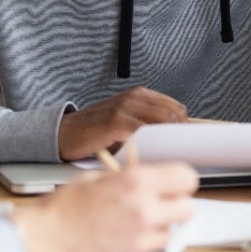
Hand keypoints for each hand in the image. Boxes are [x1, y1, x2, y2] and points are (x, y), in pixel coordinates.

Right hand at [13, 161, 197, 251]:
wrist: (39, 242)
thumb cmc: (60, 210)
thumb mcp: (94, 179)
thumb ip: (125, 180)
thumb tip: (144, 182)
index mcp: (137, 183)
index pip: (186, 178)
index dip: (182, 182)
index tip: (176, 186)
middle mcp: (144, 210)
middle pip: (188, 210)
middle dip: (176, 207)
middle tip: (159, 206)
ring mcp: (139, 239)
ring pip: (169, 235)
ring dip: (156, 230)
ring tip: (130, 225)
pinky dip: (135, 248)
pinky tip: (114, 242)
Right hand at [58, 86, 186, 160]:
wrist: (65, 133)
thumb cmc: (97, 133)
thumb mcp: (127, 124)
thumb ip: (148, 127)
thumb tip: (175, 144)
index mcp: (141, 95)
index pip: (177, 108)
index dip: (184, 127)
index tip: (185, 144)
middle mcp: (135, 97)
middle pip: (173, 114)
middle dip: (179, 135)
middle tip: (179, 153)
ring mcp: (125, 107)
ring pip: (162, 121)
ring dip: (168, 140)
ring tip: (167, 156)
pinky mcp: (115, 121)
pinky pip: (142, 131)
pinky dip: (150, 144)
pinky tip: (149, 155)